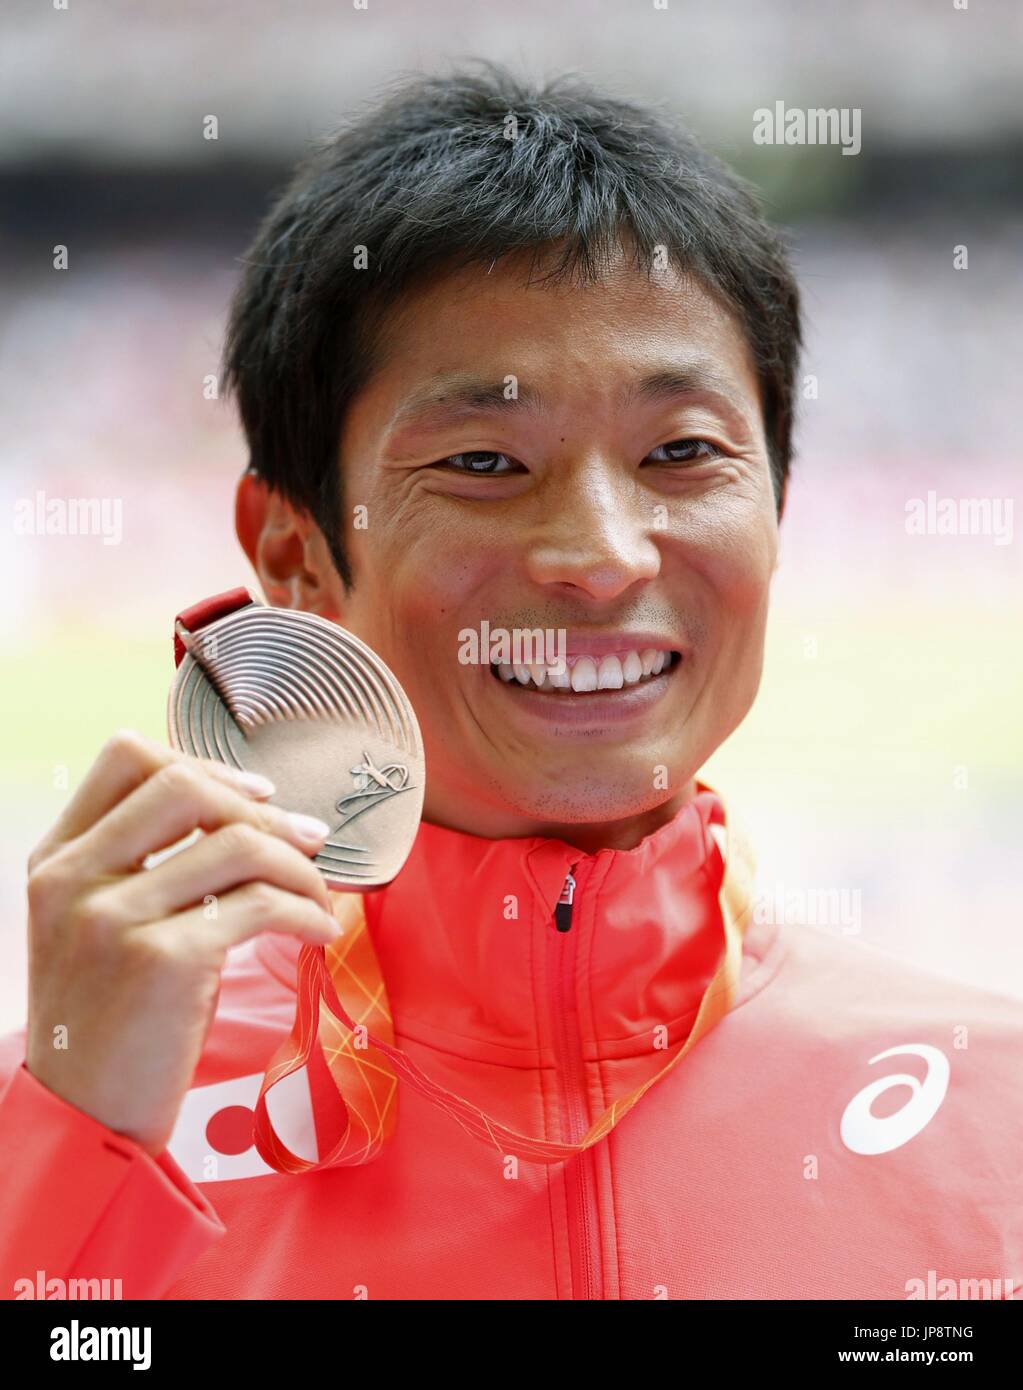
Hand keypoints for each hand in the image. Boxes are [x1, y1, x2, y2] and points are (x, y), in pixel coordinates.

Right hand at [24, 729, 338, 1155]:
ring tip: (319, 897)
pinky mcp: (163, 960)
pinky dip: (306, 912)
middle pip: (184, 785)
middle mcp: (74, 878)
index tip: (256, 797)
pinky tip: (319, 931)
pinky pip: (259, 905)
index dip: (203, 763)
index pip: (125, 758)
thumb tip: (254, 815)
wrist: (85, 1117)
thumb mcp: (99, 928)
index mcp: (56, 860)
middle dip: (261, 810)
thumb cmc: (111, 1020)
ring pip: (235, 844)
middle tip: (309, 840)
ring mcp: (113, 917)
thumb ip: (142, 866)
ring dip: (298, 867)